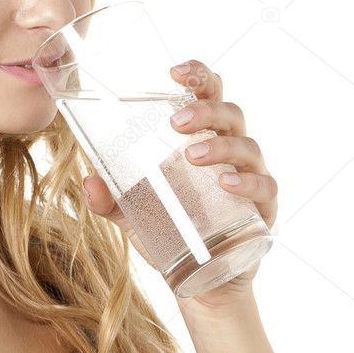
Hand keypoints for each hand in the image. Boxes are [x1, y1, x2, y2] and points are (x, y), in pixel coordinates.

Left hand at [81, 59, 277, 308]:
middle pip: (229, 112)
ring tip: (193, 156)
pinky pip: (265, 187)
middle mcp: (229, 150)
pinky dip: (247, 182)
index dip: (197, 76)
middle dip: (205, 110)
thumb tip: (88, 182)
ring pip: (247, 146)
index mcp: (202, 137)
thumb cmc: (171, 231)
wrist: (201, 281)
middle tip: (175, 122)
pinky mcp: (263, 209)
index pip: (207, 94)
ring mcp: (250, 177)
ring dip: (221, 145)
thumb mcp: (134, 214)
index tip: (174, 71)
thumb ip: (110, 198)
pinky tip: (226, 184)